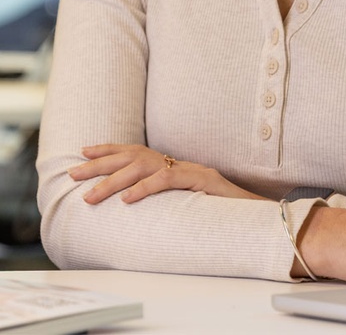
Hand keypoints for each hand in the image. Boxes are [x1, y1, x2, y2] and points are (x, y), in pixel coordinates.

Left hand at [68, 143, 265, 204]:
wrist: (255, 212)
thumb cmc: (221, 210)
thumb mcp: (186, 201)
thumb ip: (166, 194)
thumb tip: (137, 200)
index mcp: (175, 165)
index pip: (137, 151)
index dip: (111, 149)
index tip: (85, 151)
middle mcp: (180, 163)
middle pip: (134, 156)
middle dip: (101, 164)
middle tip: (74, 173)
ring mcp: (191, 170)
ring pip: (145, 168)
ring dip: (114, 181)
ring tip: (90, 196)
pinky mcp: (202, 180)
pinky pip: (168, 180)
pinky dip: (145, 188)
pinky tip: (127, 199)